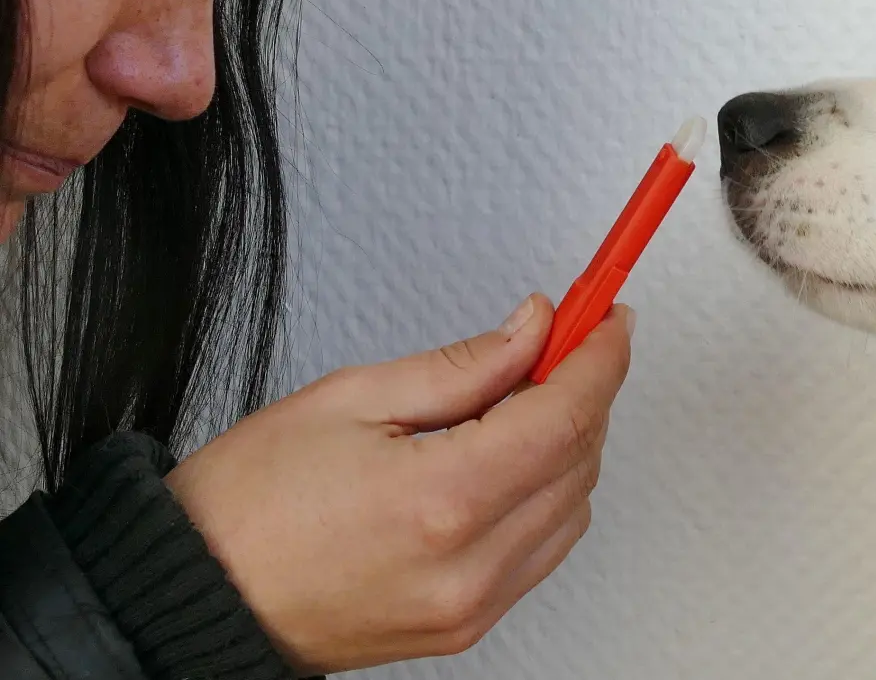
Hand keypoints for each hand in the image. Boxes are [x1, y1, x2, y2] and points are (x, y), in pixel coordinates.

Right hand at [164, 294, 632, 674]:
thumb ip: (464, 364)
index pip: (566, 415)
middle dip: (584, 390)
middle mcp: (469, 564)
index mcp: (441, 499)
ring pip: (574, 506)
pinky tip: (512, 459)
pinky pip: (545, 550)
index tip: (608, 317)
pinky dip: (549, 495)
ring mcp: (472, 605)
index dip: (600, 356)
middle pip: (580, 458)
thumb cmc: (246, 505)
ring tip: (522, 400)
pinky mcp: (467, 627)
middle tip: (561, 342)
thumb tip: (534, 330)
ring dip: (568, 443)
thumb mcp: (352, 396)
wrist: (197, 594)